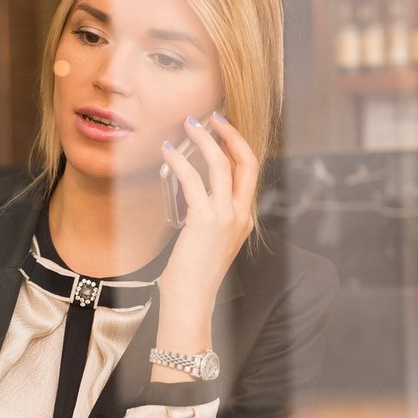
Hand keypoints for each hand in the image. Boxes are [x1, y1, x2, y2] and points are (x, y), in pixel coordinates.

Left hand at [155, 113, 257, 339]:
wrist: (191, 300)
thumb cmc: (192, 274)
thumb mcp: (207, 240)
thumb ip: (207, 216)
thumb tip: (190, 191)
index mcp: (244, 218)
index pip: (249, 172)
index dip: (238, 146)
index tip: (222, 129)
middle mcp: (241, 214)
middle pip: (246, 162)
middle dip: (230, 134)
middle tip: (210, 117)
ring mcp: (226, 217)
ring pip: (221, 165)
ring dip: (203, 140)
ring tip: (187, 125)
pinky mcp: (206, 220)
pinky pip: (193, 181)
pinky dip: (179, 161)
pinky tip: (167, 152)